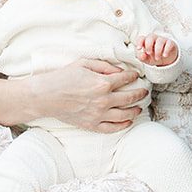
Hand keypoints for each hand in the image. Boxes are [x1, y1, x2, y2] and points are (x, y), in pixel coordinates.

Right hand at [30, 58, 146, 132]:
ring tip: (139, 107)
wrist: (46, 96)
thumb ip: (104, 66)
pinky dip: (123, 125)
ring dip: (135, 110)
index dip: (133, 75)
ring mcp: (98, 114)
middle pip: (129, 98)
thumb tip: (119, 71)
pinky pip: (112, 128)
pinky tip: (128, 121)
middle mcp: (103, 100)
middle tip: (145, 91)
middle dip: (140, 93)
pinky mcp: (92, 125)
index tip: (136, 75)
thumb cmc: (63, 77)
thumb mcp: (84, 64)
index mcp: (102, 83)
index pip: (125, 79)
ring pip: (125, 115)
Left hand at [137, 32, 177, 66]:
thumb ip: (141, 57)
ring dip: (158, 50)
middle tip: (149, 53)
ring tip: (157, 58)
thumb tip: (142, 55)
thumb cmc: (153, 57)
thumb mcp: (146, 59)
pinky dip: (166, 50)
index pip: (141, 38)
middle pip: (151, 36)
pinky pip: (169, 43)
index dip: (139, 42)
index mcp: (146, 41)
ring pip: (160, 41)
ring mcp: (162, 40)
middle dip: (149, 45)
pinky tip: (164, 55)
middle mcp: (154, 39)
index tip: (139, 48)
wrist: (165, 59)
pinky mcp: (170, 43)